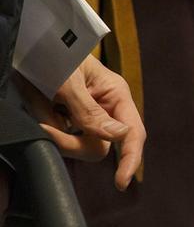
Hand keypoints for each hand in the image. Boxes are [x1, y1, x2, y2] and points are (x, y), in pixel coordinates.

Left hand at [18, 55, 145, 190]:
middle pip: (98, 145)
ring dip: (51, 127)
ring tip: (35, 101)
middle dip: (69, 140)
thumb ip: (91, 111)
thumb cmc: (54, 53)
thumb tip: (120, 137)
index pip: (132, 134)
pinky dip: (44, 123)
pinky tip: (36, 103)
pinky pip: (59, 135)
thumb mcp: (70, 82)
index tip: (120, 183)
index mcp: (115, 96)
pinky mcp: (66, 119)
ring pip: (75, 142)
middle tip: (43, 124)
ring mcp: (85, 115)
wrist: (28, 43)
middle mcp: (105, 109)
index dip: (129, 159)